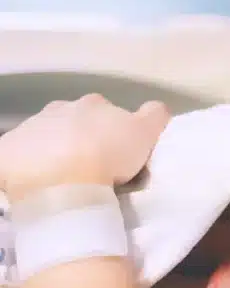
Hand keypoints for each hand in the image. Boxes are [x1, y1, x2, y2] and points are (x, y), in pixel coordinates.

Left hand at [0, 94, 169, 201]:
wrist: (58, 181)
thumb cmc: (108, 154)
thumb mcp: (146, 133)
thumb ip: (155, 116)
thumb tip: (157, 109)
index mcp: (94, 103)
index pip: (109, 112)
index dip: (115, 131)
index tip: (119, 153)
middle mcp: (61, 107)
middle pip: (75, 122)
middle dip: (83, 138)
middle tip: (94, 166)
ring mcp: (32, 126)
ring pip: (47, 137)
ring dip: (56, 151)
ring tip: (66, 178)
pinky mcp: (8, 149)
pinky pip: (21, 155)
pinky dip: (30, 166)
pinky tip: (40, 184)